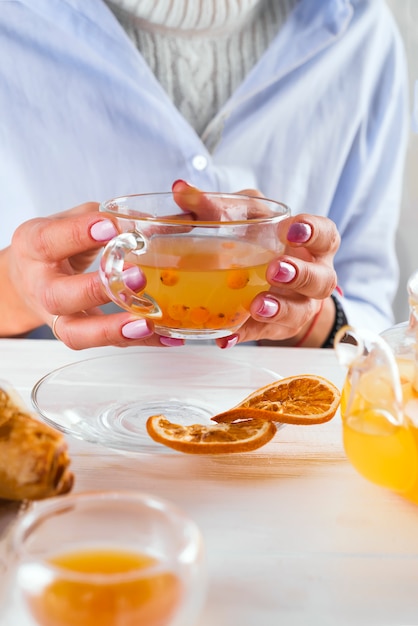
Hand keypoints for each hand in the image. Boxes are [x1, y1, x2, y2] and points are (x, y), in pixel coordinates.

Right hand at [2, 203, 183, 348]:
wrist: (28, 280)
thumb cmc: (58, 244)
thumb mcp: (72, 220)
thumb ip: (107, 219)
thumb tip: (162, 220)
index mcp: (33, 247)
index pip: (49, 241)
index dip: (78, 234)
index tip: (111, 226)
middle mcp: (40, 286)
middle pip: (58, 296)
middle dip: (97, 289)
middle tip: (138, 277)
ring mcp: (56, 316)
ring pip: (76, 333)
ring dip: (113, 330)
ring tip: (147, 324)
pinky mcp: (77, 334)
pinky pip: (106, 344)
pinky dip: (138, 342)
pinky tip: (165, 337)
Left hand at [172, 180, 339, 347]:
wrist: (256, 278)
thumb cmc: (253, 240)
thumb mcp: (239, 217)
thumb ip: (213, 206)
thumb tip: (180, 190)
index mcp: (311, 245)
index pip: (326, 235)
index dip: (314, 232)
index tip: (293, 229)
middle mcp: (313, 277)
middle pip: (322, 280)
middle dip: (300, 275)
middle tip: (274, 269)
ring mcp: (298, 306)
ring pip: (300, 312)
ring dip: (279, 309)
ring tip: (257, 306)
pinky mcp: (275, 329)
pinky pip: (262, 334)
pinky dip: (243, 334)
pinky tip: (226, 336)